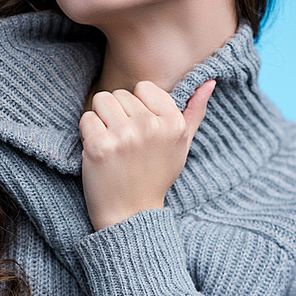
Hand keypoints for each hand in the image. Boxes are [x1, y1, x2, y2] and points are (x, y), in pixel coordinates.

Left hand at [79, 79, 215, 231]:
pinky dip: (88, 134)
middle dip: (118, 116)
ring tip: (112, 145)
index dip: (137, 108)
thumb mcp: (181, 146)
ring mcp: (124, 136)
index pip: (144, 88)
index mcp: (173, 124)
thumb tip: (208, 81)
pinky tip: (99, 153)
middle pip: (120, 94)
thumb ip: (194, 112)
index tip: (140, 132)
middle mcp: (151, 127)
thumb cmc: (155, 177)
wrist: (131, 214)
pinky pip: (86, 119)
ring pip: (101, 101)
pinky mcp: (100, 146)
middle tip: (125, 145)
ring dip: (101, 121)